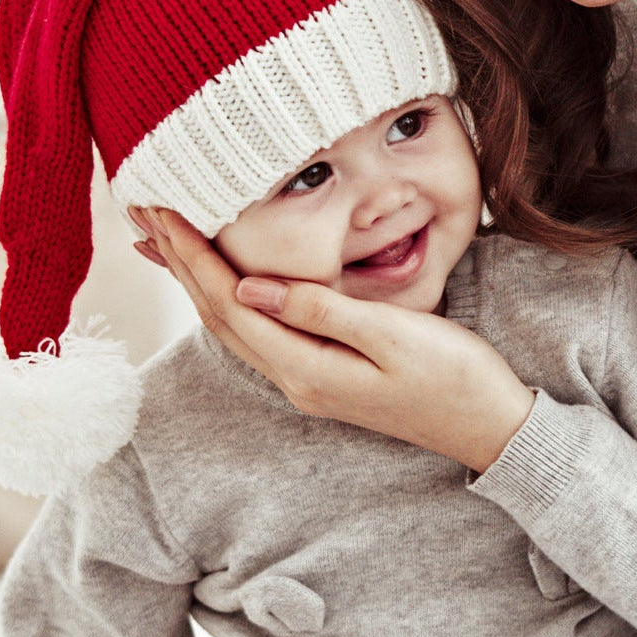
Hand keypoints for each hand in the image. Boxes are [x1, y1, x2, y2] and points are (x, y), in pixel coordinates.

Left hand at [134, 208, 535, 471]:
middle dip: (179, 262)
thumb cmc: (455, 377)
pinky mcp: (326, 373)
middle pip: (219, 315)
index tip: (160, 210)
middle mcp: (297, 379)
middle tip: (144, 211)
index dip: (191, 255)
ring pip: (235, 324)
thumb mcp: (393, 336)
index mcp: (306, 369)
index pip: (231, 302)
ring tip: (165, 241)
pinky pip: (260, 329)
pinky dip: (230, 295)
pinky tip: (226, 278)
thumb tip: (250, 287)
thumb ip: (321, 310)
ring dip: (197, 279)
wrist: (492, 426)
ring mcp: (310, 380)